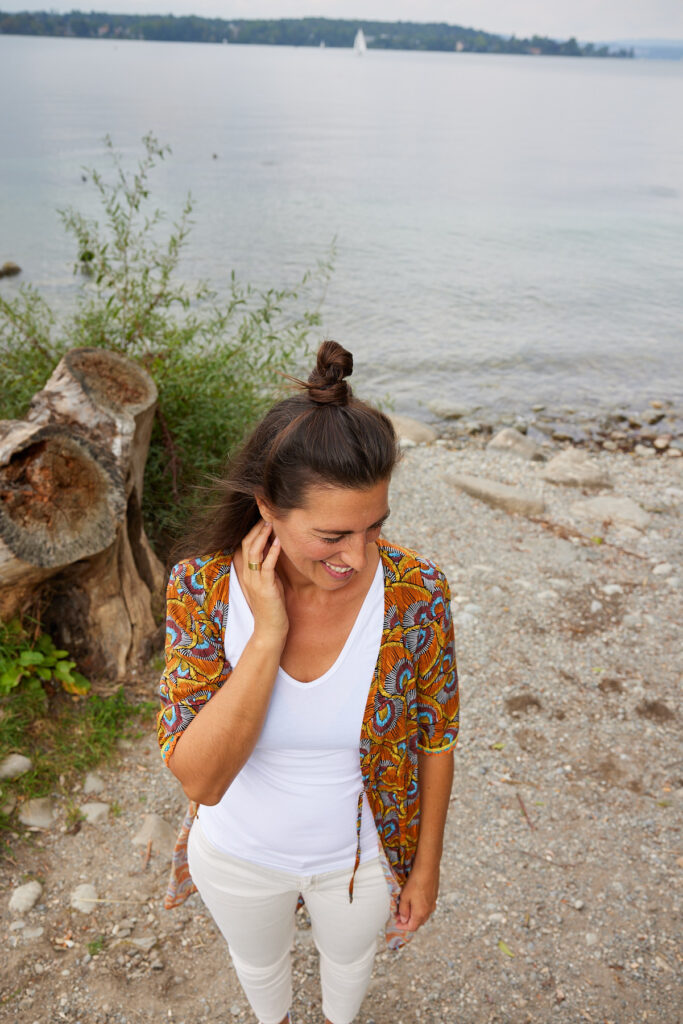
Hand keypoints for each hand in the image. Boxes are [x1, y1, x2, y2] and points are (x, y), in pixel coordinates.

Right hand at [239, 520, 288, 648]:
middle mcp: (247, 574)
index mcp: (247, 572)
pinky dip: (272, 552)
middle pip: (247, 544)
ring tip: (271, 522)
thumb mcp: (269, 582)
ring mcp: (254, 581)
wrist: (270, 629)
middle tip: (268, 513)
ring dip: (263, 535)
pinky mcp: (265, 587)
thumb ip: (268, 566)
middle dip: (257, 527)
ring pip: (254, 552)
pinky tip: (279, 541)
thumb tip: (275, 547)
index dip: (253, 529)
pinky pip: (266, 566)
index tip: (264, 516)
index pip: (246, 544)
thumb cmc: (272, 606)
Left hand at [395, 868, 438, 932]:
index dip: (403, 927)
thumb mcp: (404, 897)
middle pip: (418, 922)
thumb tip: (404, 920)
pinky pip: (427, 907)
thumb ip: (403, 911)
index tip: (396, 924)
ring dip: (414, 915)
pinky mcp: (434, 896)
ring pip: (423, 915)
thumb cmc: (415, 883)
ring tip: (406, 909)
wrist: (427, 869)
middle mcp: (428, 911)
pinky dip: (420, 909)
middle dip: (408, 921)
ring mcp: (433, 903)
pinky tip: (415, 902)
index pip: (412, 927)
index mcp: (420, 914)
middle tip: (399, 917)